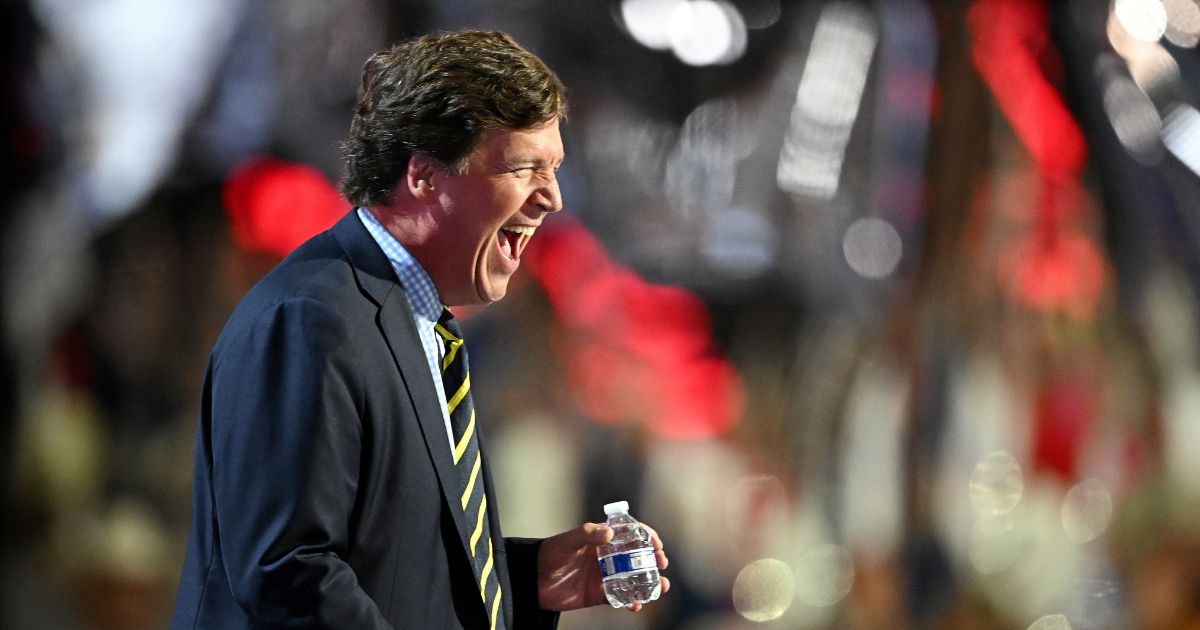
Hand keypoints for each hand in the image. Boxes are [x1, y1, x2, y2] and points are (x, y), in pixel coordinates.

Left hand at [537, 522, 669, 611]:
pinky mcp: (599, 594)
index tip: (657, 543)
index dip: (647, 536)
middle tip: (662, 564)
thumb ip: (586, 534)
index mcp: (601, 539)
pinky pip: (621, 598)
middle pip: (638, 556)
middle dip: (654, 559)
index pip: (630, 533)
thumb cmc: (548, 554)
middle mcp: (607, 557)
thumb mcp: (567, 541)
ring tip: (661, 587)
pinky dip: (632, 601)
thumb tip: (609, 532)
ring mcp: (605, 576)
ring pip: (634, 578)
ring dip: (650, 582)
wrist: (532, 581)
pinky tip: (637, 604)